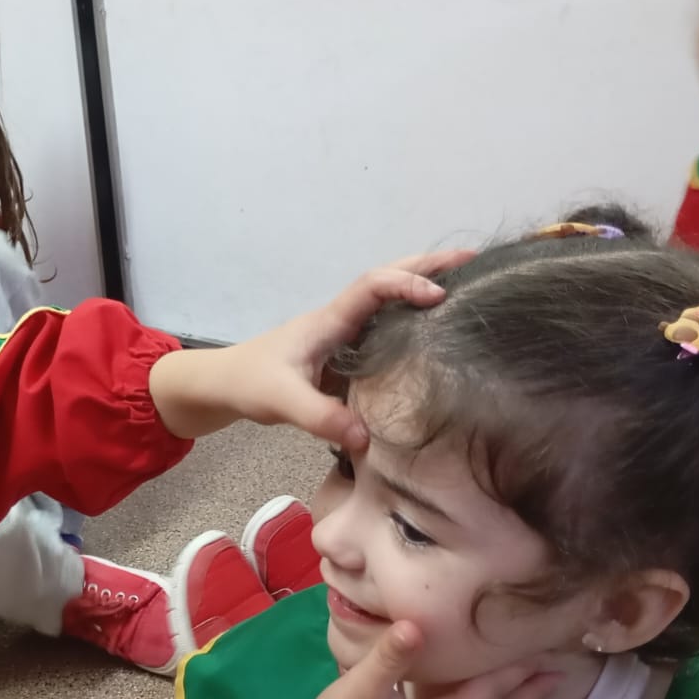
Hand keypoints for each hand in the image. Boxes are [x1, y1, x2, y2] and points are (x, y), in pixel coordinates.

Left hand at [148, 251, 472, 445]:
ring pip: (388, 301)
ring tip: (468, 284)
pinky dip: (411, 319)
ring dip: (423, 286)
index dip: (406, 284)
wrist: (223, 386)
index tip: (438, 296)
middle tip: (475, 261)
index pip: (373, 287)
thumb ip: (320, 417)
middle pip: (388, 279)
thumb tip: (365, 437)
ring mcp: (343, 335)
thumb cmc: (248, 384)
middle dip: (428, 266)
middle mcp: (340, 320)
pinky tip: (436, 330)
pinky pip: (384, 327)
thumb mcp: (282, 402)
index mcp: (328, 320)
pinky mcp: (344, 354)